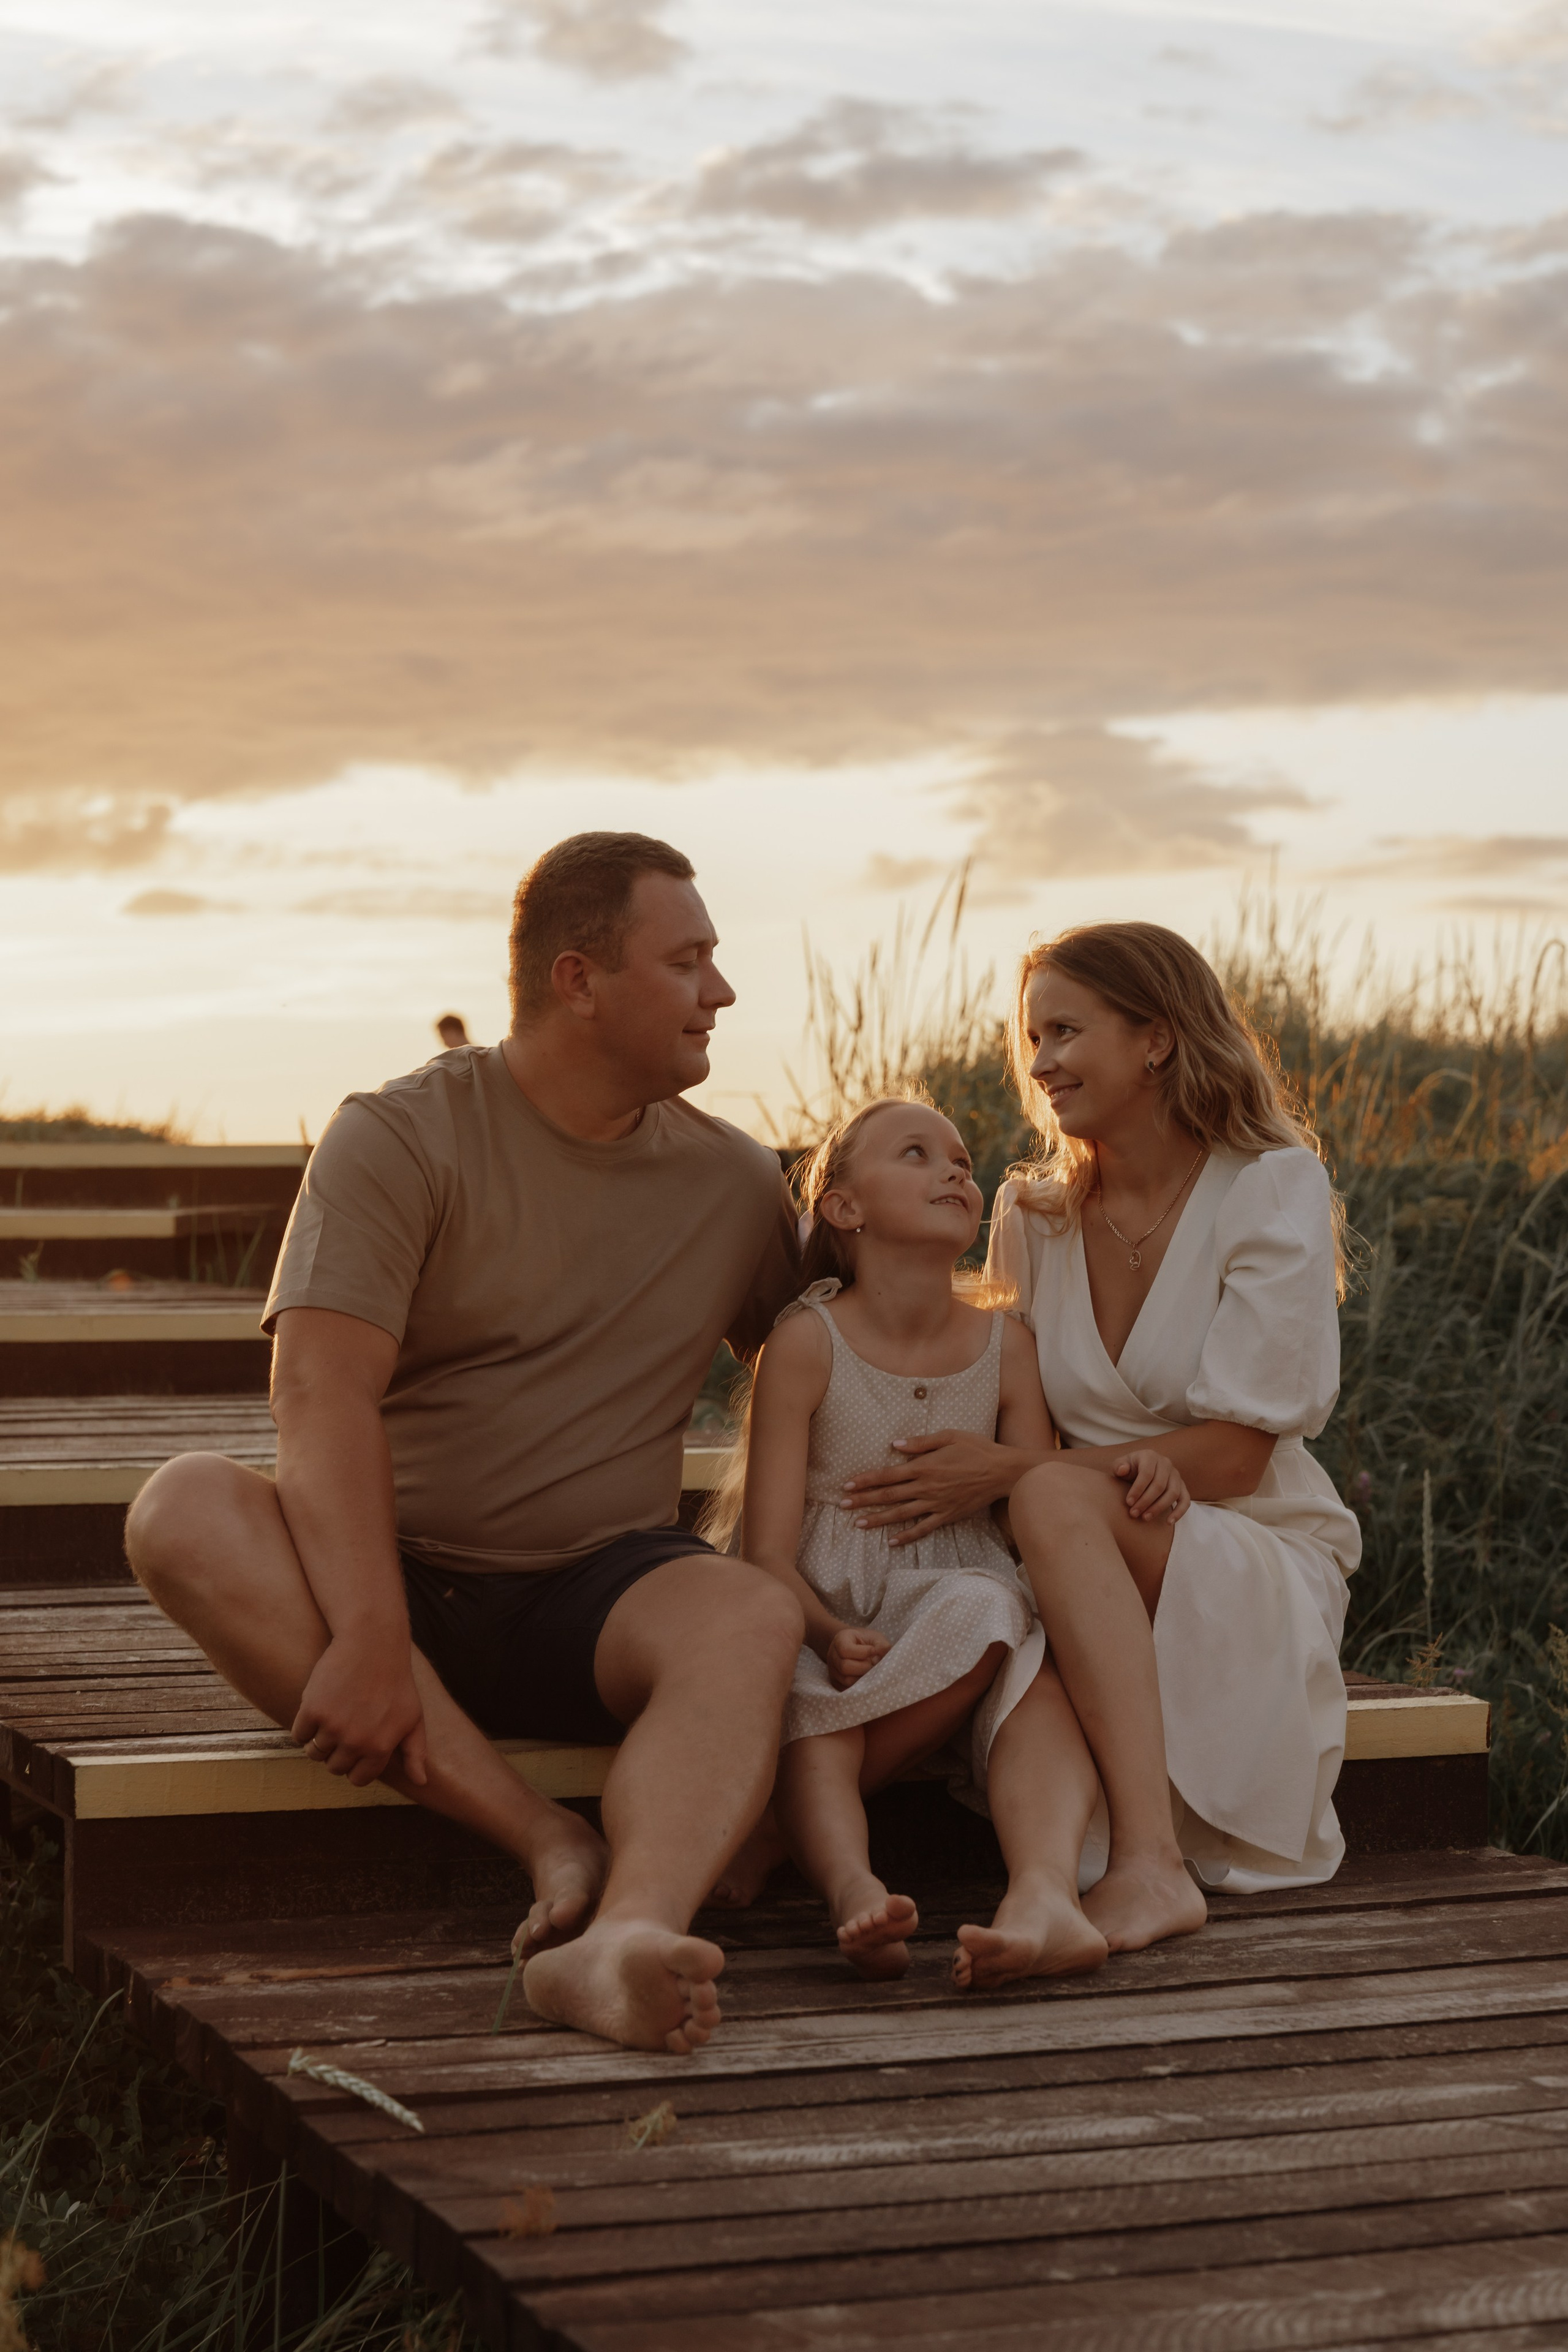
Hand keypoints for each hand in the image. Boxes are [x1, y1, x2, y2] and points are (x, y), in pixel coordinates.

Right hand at [291, 1637, 429, 1788]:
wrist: (372, 1643)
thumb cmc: (396, 1681)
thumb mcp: (413, 1717)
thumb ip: (415, 1752)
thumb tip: (421, 1782)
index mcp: (380, 1747)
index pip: (358, 1779)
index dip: (355, 1766)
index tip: (355, 1749)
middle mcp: (356, 1742)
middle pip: (334, 1767)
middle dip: (337, 1753)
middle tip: (344, 1728)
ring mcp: (333, 1727)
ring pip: (314, 1753)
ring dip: (319, 1740)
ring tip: (331, 1717)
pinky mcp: (312, 1710)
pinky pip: (299, 1735)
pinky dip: (304, 1726)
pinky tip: (317, 1708)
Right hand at [826, 1627, 890, 1689]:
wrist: (854, 1647)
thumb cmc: (866, 1642)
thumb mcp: (875, 1638)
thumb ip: (882, 1646)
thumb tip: (886, 1658)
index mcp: (840, 1640)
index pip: (846, 1650)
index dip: (863, 1652)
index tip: (874, 1651)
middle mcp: (832, 1656)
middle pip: (845, 1667)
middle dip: (864, 1667)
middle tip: (873, 1664)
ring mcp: (832, 1671)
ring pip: (846, 1681)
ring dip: (863, 1678)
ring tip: (871, 1672)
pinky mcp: (836, 1683)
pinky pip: (846, 1690)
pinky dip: (859, 1687)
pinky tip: (866, 1679)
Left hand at [840, 1430, 1018, 1547]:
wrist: (1003, 1472)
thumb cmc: (977, 1449)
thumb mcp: (949, 1435)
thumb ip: (920, 1442)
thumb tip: (894, 1444)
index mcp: (924, 1466)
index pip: (887, 1475)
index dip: (866, 1480)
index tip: (847, 1484)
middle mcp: (926, 1487)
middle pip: (888, 1496)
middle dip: (863, 1500)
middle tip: (842, 1506)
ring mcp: (936, 1504)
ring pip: (901, 1514)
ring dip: (878, 1519)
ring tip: (858, 1524)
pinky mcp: (947, 1516)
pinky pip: (923, 1529)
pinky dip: (907, 1536)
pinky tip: (892, 1542)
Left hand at [1115, 1449, 1189, 1523]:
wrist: (1139, 1470)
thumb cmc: (1128, 1469)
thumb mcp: (1120, 1465)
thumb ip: (1119, 1466)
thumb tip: (1122, 1470)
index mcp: (1150, 1456)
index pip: (1146, 1474)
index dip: (1137, 1489)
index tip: (1128, 1503)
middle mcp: (1166, 1463)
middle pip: (1159, 1485)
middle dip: (1146, 1501)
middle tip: (1134, 1513)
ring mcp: (1176, 1475)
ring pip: (1172, 1493)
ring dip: (1159, 1508)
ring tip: (1145, 1518)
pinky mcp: (1182, 1486)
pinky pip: (1185, 1500)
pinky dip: (1179, 1512)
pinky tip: (1169, 1522)